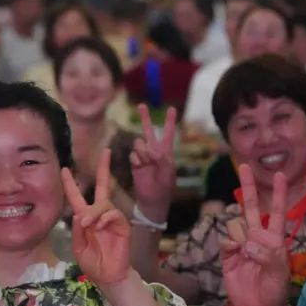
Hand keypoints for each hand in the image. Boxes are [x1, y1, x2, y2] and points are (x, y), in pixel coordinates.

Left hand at [63, 150, 131, 287]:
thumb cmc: (92, 262)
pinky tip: (100, 226)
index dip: (70, 183)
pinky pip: (114, 214)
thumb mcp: (78, 245)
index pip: (77, 196)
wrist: (107, 275)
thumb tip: (81, 214)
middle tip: (106, 151)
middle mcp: (99, 214)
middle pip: (103, 186)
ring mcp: (112, 219)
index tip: (64, 169)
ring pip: (104, 204)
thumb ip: (78, 230)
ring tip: (88, 225)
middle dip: (104, 168)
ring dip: (94, 212)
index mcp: (86, 218)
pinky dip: (105, 218)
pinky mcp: (123, 225)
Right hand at [130, 104, 177, 220]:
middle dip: (145, 118)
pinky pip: (133, 155)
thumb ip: (160, 157)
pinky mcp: (134, 163)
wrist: (152, 200)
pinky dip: (137, 160)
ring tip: (147, 163)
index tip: (172, 108)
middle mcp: (154, 151)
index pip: (168, 133)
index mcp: (166, 152)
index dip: (170, 121)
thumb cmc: (165, 186)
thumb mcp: (168, 171)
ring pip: (138, 143)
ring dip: (142, 151)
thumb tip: (148, 148)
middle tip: (141, 105)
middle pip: (148, 131)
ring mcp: (143, 156)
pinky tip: (140, 168)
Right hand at [220, 165, 289, 305]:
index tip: (281, 174)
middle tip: (244, 166)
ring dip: (242, 236)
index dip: (279, 193)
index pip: (277, 211)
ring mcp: (241, 244)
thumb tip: (250, 243)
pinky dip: (230, 245)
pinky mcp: (227, 253)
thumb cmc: (274, 291)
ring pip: (237, 225)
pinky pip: (226, 239)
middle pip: (251, 206)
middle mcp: (257, 237)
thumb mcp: (279, 273)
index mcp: (274, 239)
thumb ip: (268, 255)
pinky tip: (235, 255)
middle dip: (248, 186)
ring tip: (247, 254)